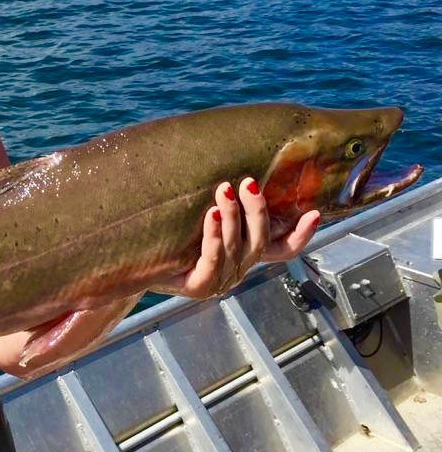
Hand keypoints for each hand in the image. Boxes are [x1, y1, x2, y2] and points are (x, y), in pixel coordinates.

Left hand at [154, 177, 320, 300]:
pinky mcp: (198, 287)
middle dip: (257, 211)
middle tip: (248, 183)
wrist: (136, 264)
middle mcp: (238, 269)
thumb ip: (226, 202)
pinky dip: (214, 235)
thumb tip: (238, 164)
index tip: (314, 212)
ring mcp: (220, 280)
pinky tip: (212, 214)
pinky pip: (212, 259)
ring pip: (236, 247)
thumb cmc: (174, 235)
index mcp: (245, 255)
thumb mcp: (204, 217)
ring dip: (233, 216)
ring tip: (224, 189)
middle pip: (259, 242)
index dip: (301, 235)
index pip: (282, 249)